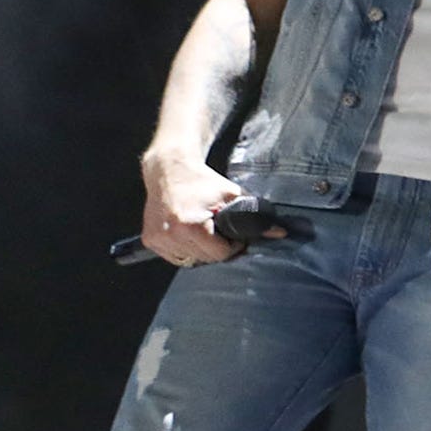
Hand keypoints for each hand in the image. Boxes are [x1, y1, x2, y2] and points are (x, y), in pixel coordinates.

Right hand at [138, 152, 276, 265]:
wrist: (168, 169)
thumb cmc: (202, 181)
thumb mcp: (233, 195)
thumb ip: (256, 215)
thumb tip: (280, 232)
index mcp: (190, 226)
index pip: (221, 254)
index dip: (233, 245)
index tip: (233, 233)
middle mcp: (170, 235)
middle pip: (206, 259)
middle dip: (218, 248)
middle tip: (220, 229)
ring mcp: (157, 239)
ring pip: (191, 260)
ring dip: (202, 250)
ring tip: (204, 229)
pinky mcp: (150, 240)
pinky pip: (176, 256)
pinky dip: (186, 249)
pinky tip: (189, 232)